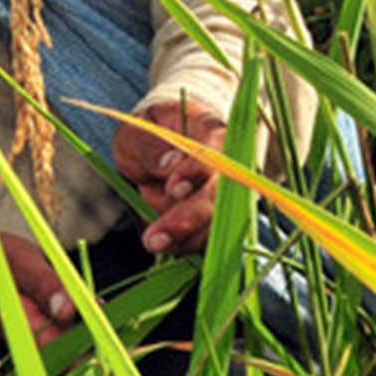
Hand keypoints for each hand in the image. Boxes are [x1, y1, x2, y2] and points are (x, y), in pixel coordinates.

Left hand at [113, 96, 226, 255]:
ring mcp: (235, 194)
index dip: (197, 172)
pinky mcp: (225, 217)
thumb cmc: (153, 130)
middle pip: (223, 194)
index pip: (216, 151)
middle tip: (155, 239)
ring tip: (154, 242)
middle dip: (190, 218)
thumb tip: (171, 164)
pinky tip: (166, 245)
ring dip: (188, 238)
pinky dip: (189, 243)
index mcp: (215, 131)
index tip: (174, 188)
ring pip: (221, 222)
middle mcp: (235, 164)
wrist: (171, 142)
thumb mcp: (139, 129)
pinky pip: (213, 235)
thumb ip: (152, 145)